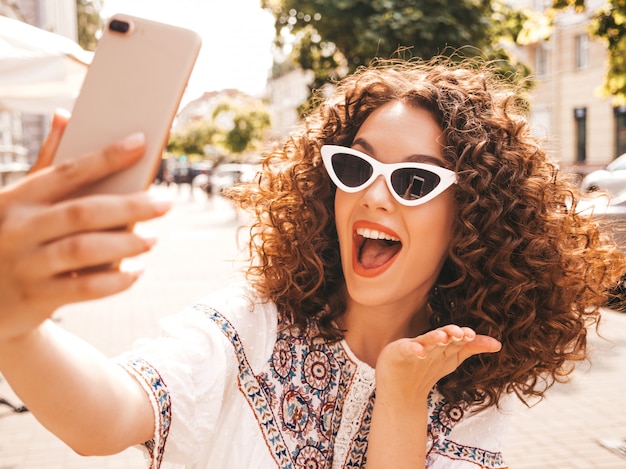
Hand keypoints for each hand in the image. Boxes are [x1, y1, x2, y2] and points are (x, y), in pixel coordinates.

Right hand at [0, 116, 170, 341]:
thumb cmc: (11, 237)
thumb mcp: (17, 201)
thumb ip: (45, 164)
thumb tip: (64, 115)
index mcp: (16, 198)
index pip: (67, 172)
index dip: (106, 157)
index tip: (141, 143)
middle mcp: (18, 229)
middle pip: (83, 212)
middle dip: (130, 206)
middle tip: (165, 203)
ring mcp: (25, 265)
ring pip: (85, 250)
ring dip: (126, 244)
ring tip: (153, 240)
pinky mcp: (36, 297)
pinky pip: (85, 288)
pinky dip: (116, 281)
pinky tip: (136, 272)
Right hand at [374, 325, 500, 402]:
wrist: (402, 391)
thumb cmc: (426, 368)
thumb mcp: (452, 358)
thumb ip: (472, 347)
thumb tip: (498, 344)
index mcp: (441, 344)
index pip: (455, 337)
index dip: (463, 335)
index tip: (471, 335)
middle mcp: (429, 343)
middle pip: (441, 336)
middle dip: (450, 333)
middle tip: (460, 333)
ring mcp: (414, 348)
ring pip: (426, 341)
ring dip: (434, 338)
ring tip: (443, 337)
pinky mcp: (398, 353)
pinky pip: (407, 350)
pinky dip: (413, 349)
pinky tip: (420, 352)